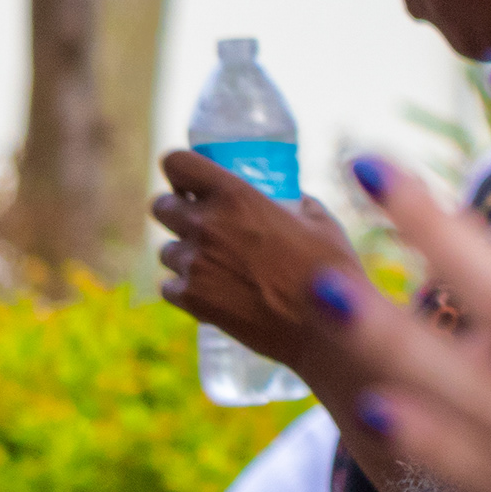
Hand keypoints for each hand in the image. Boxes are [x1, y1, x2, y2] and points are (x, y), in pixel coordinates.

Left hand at [155, 152, 364, 372]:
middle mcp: (207, 225)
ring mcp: (195, 264)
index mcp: (236, 196)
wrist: (324, 328)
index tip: (191, 180)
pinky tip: (212, 290)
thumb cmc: (329, 270)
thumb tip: (284, 199)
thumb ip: (291, 202)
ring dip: (185, 252)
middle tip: (201, 221)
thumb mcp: (319, 220)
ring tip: (216, 264)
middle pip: (161, 206)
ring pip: (166, 250)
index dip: (180, 170)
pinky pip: (170, 286)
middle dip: (177, 210)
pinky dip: (186, 287)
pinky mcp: (191, 299)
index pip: (176, 163)